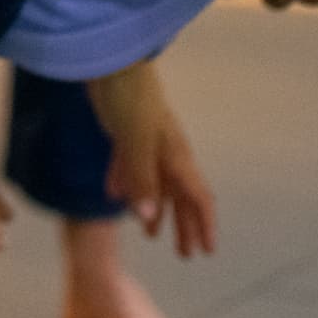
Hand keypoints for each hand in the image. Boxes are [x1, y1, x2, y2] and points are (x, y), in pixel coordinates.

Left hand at [87, 63, 216, 258]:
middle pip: (180, 196)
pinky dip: (124, 183)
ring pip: (155, 184)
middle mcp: (166, 152)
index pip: (198, 197)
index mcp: (176, 155)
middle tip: (185, 255)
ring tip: (151, 235)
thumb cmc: (129, 98)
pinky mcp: (124, 133)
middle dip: (184, 226)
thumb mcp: (136, 141)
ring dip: (155, 210)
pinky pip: (128, 165)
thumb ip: (142, 178)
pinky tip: (114, 197)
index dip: (204, 225)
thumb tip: (150, 218)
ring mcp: (145, 142)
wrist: (110, 61)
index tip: (207, 252)